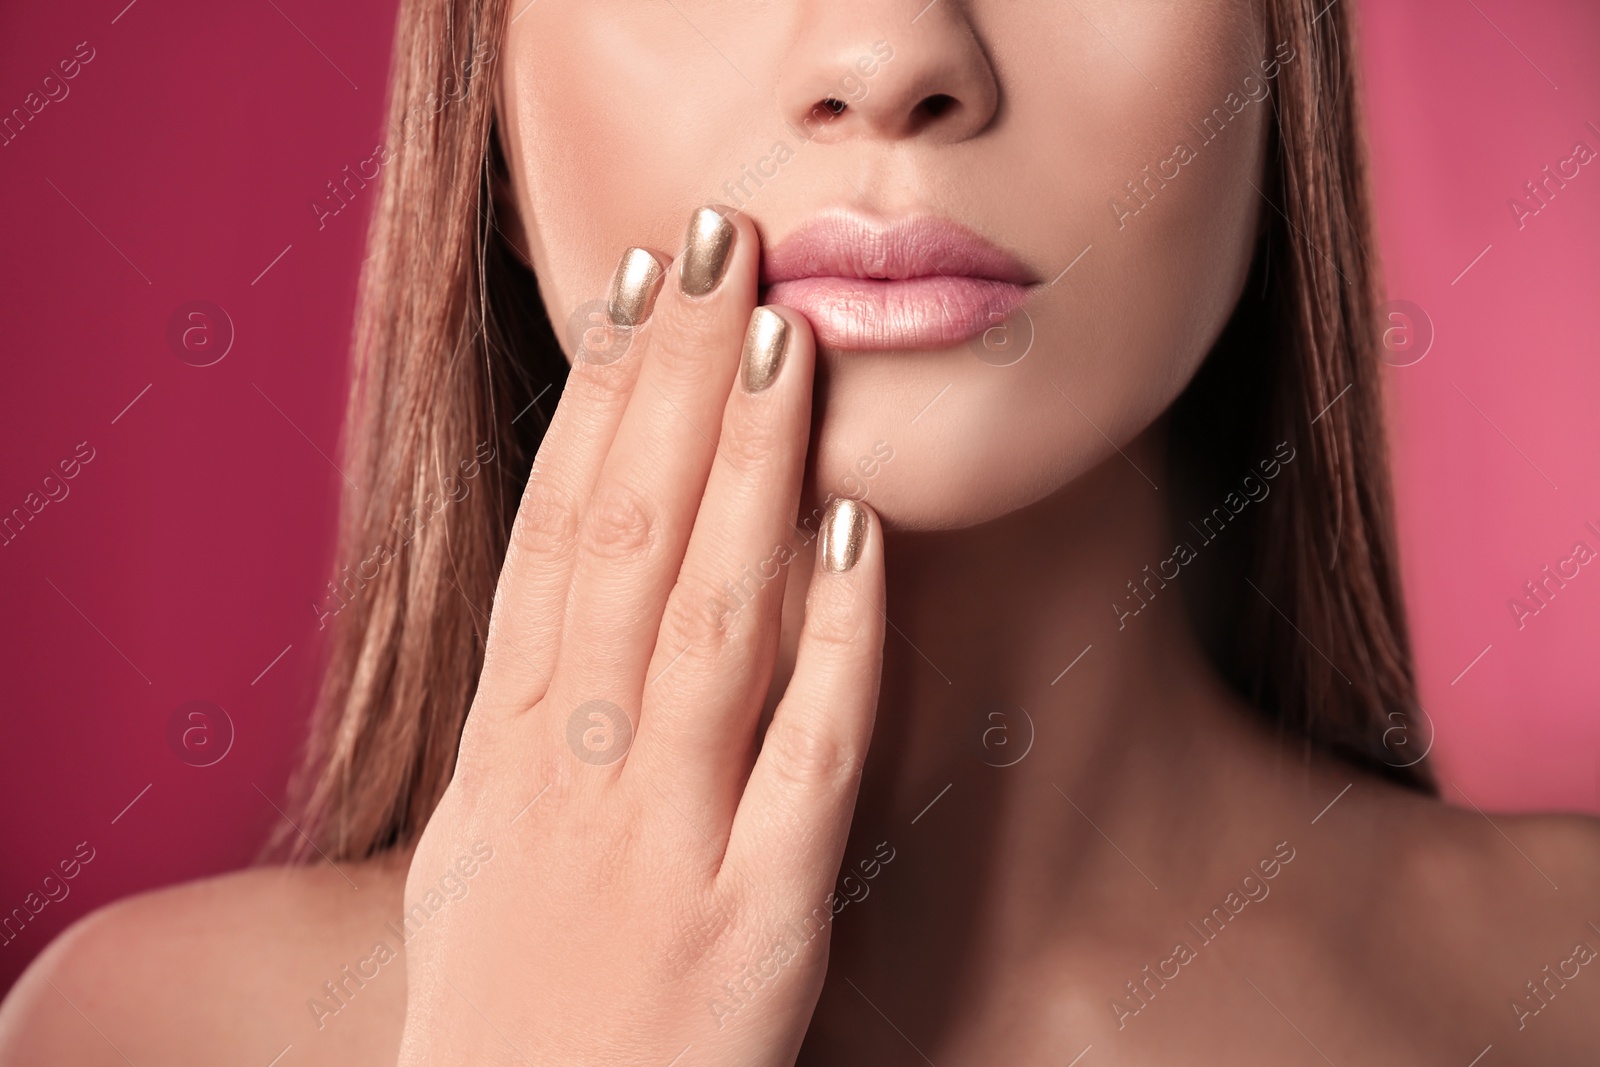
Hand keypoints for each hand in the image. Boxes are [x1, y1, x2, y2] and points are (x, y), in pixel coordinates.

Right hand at [395, 205, 886, 1066]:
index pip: (550, 541)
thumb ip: (515, 741)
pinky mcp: (754, 923)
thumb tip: (542, 636)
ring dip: (746, 470)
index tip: (629, 295)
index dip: (590, 408)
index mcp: (503, 759)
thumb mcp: (470, 868)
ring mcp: (662, 844)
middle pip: (623, 544)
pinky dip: (831, 641)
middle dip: (670, 385)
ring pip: (706, 620)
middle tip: (715, 247)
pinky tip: (854, 535)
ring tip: (785, 341)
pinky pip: (803, 758)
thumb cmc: (501, 1029)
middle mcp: (572, 777)